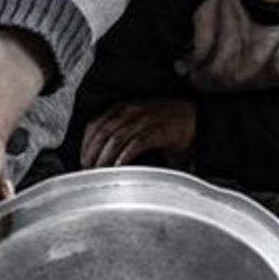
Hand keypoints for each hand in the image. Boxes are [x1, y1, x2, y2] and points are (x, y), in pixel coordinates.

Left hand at [79, 99, 196, 168]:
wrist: (196, 117)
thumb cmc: (167, 123)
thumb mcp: (139, 123)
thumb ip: (121, 133)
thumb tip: (103, 155)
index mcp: (123, 107)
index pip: (95, 125)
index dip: (85, 145)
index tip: (83, 160)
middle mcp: (131, 111)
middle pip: (102, 133)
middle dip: (93, 154)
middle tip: (89, 170)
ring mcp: (145, 119)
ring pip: (116, 138)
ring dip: (106, 157)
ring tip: (102, 172)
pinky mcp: (158, 130)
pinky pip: (136, 143)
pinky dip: (125, 156)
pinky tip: (120, 166)